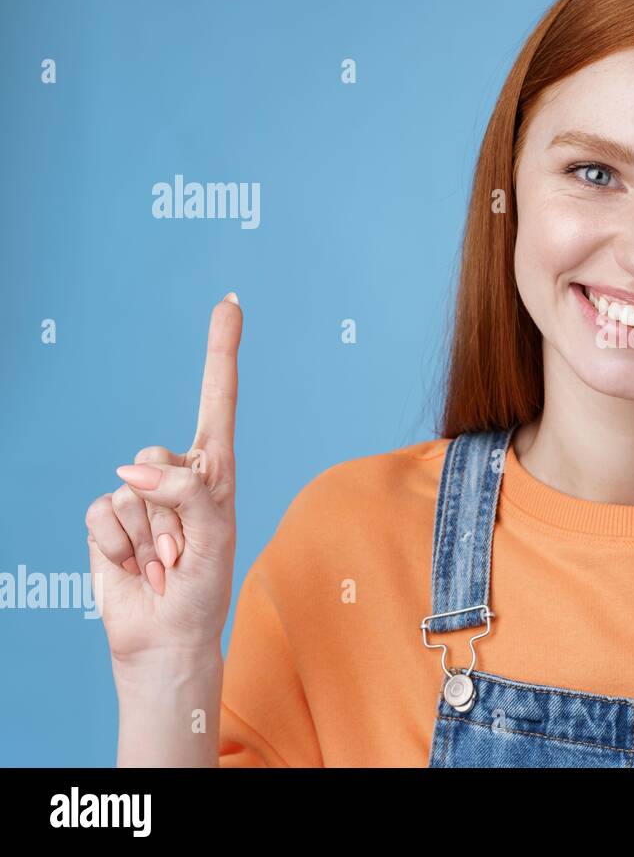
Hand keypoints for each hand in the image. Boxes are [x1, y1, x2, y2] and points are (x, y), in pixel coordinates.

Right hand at [86, 294, 242, 665]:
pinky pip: (101, 512)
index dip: (222, 350)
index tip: (231, 302)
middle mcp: (177, 473)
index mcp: (216, 470)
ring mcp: (139, 494)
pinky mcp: (107, 517)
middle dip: (172, 512)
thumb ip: (184, 493)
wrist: (167, 634)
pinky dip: (119, 546)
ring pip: (129, 488)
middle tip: (185, 552)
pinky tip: (135, 565)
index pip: (217, 399)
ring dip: (149, 536)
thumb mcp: (214, 536)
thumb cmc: (203, 585)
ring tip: (164, 563)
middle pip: (159, 455)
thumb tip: (130, 470)